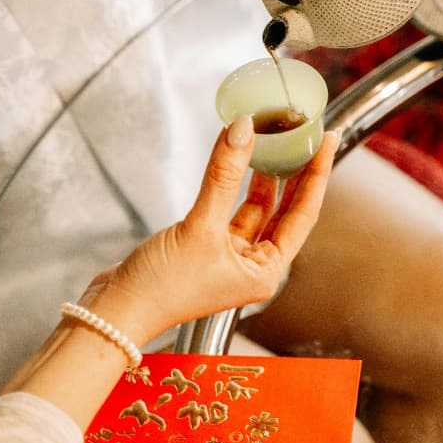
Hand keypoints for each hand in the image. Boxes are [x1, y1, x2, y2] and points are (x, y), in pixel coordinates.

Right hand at [98, 115, 339, 343]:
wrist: (116, 311)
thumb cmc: (161, 289)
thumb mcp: (199, 228)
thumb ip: (223, 177)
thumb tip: (243, 131)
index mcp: (265, 272)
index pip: (303, 215)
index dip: (317, 176)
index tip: (326, 141)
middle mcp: (252, 266)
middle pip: (284, 210)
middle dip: (295, 173)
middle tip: (306, 135)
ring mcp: (228, 257)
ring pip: (255, 208)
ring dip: (262, 175)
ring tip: (273, 139)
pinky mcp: (204, 247)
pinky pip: (228, 208)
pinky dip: (231, 183)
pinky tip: (235, 158)